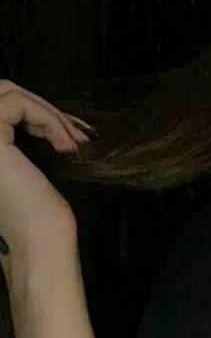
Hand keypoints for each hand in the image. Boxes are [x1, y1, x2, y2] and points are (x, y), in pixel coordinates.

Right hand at [0, 79, 92, 259]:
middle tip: (75, 135)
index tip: (69, 135)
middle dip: (43, 107)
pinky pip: (17, 103)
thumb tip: (46, 111)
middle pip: (0, 92)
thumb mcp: (28, 165)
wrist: (40, 245)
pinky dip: (49, 118)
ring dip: (48, 112)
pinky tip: (66, 146)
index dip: (36, 111)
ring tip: (73, 142)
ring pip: (7, 92)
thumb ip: (22, 135)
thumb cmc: (38, 217)